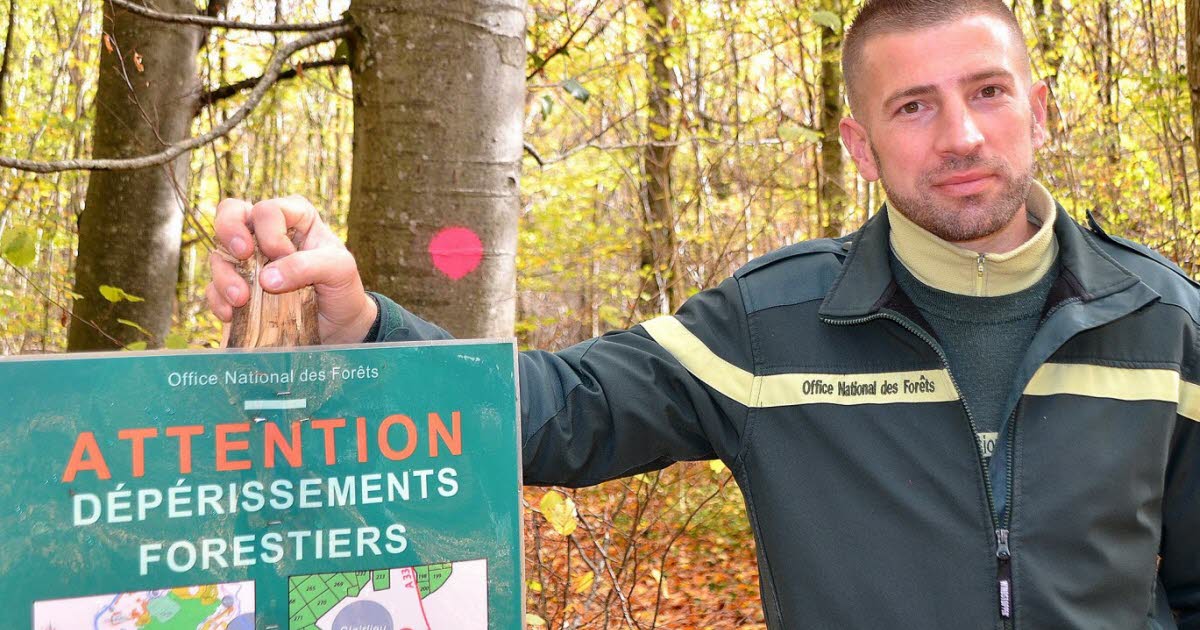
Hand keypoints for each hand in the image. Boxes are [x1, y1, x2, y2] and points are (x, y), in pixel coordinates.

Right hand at [206, 195, 377, 344]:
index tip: (282, 254)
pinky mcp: (238, 288)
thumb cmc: (342, 287)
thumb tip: (265, 279)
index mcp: (293, 216)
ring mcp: (248, 260)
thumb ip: (306, 266)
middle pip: (230, 213)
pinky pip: (214, 289)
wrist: (338, 325)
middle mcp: (265, 232)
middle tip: (242, 253)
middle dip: (229, 231)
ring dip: (224, 276)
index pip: (266, 210)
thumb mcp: (339, 270)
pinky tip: (232, 314)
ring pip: (219, 254)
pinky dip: (219, 301)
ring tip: (241, 300)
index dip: (270, 232)